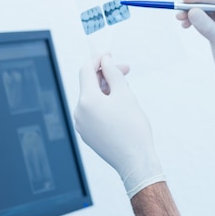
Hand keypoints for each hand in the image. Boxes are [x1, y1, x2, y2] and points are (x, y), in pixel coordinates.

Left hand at [74, 55, 164, 197]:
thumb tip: (105, 62)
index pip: (86, 70)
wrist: (135, 161)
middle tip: (126, 70)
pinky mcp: (88, 134)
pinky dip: (104, 103)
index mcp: (86, 101)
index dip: (98, 59)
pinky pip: (93, 112)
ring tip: (126, 89)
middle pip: (89, 84)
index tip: (111, 54)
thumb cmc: (132, 127)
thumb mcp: (125, 94)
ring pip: (92, 98)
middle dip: (106, 74)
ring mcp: (82, 125)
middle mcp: (79, 112)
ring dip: (106, 89)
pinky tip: (120, 105)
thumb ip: (113, 74)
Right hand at [177, 0, 214, 106]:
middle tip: (178, 11)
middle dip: (194, 4)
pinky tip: (186, 25)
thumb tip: (192, 11)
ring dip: (192, 12)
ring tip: (179, 19)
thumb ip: (208, 28)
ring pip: (206, 10)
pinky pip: (205, 20)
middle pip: (211, 2)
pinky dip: (195, 20)